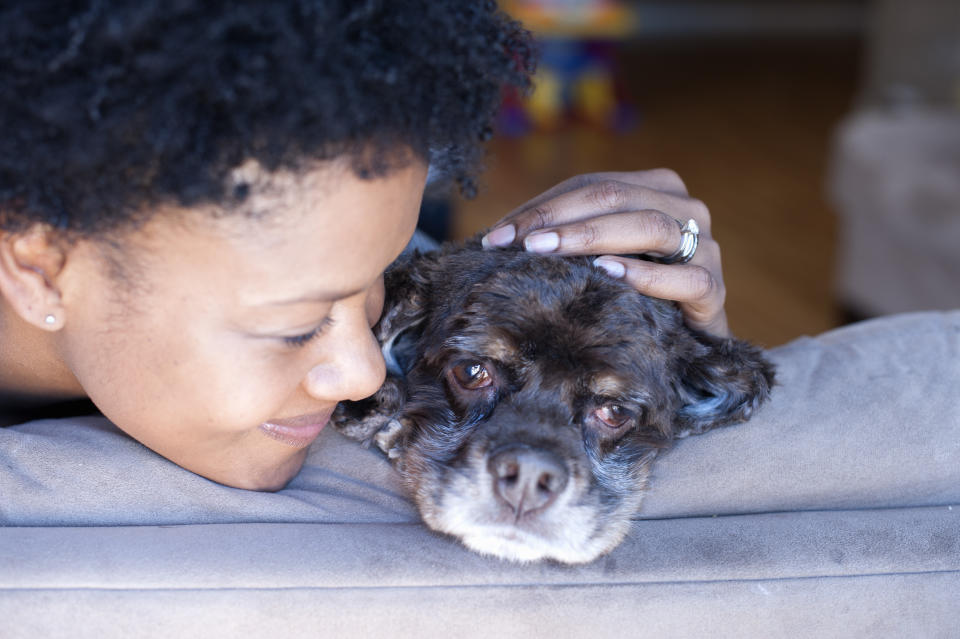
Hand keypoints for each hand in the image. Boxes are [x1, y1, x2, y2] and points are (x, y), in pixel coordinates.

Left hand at [482, 169, 728, 336]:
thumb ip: (561, 237)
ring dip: (594, 236)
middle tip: (517, 243)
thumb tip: (495, 238)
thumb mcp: (596, 257)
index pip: (591, 185)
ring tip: (550, 251)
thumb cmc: (632, 296)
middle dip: (560, 219)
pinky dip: (646, 274)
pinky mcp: (714, 289)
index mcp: (655, 189)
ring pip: (651, 226)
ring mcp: (706, 246)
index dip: (542, 207)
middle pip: (616, 197)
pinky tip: (610, 274)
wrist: (686, 344)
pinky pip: (685, 277)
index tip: (496, 236)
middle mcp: (685, 209)